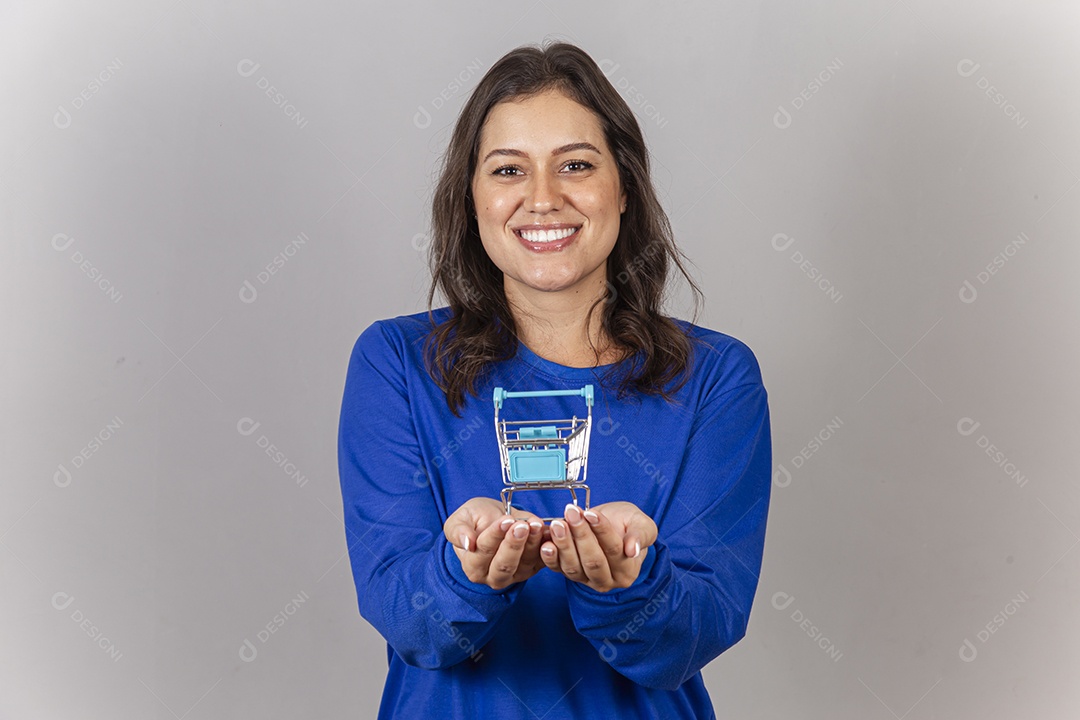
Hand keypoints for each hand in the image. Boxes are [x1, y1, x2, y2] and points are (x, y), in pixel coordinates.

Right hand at [444, 497, 546, 589]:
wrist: (493, 519)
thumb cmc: (475, 520)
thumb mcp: (458, 520)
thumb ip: (458, 531)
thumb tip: (468, 543)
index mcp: (472, 566)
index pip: (483, 552)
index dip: (494, 535)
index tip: (505, 520)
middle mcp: (493, 576)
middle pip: (505, 564)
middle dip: (515, 544)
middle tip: (523, 526)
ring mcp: (515, 575)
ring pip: (526, 563)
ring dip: (533, 543)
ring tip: (536, 524)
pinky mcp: (532, 569)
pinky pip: (543, 561)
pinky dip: (547, 546)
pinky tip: (549, 531)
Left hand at [540, 501, 657, 591]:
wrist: (612, 524)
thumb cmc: (628, 524)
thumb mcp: (642, 523)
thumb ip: (640, 535)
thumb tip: (632, 550)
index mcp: (628, 570)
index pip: (614, 550)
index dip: (602, 531)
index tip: (591, 513)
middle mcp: (607, 580)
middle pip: (592, 560)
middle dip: (580, 535)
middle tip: (571, 513)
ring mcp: (586, 580)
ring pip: (573, 566)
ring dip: (564, 544)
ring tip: (558, 523)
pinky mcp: (569, 574)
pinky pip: (558, 569)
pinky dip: (550, 557)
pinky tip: (546, 543)